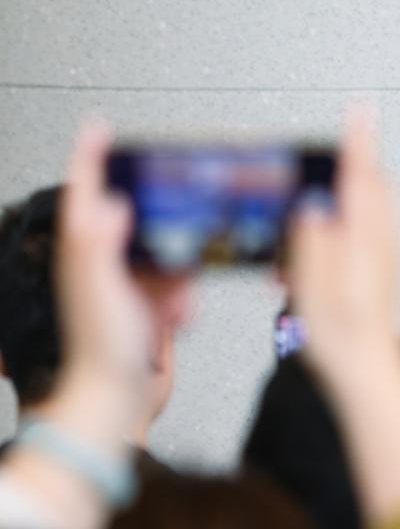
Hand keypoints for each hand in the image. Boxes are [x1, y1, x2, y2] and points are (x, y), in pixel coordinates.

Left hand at [53, 121, 187, 421]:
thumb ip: (98, 247)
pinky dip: (185, 294)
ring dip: (177, 272)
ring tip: (174, 299)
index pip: (85, 193)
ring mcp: (128, 282)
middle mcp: (104, 263)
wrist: (117, 400)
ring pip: (163, 251)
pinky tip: (179, 314)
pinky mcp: (151, 301)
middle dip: (161, 228)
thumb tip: (109, 202)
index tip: (98, 128)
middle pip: (132, 216)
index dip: (91, 156)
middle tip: (172, 230)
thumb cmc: (100, 351)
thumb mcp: (98, 292)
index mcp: (84, 253)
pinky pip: (178, 281)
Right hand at [287, 108, 399, 379]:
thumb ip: (314, 244)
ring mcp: (386, 251)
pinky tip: (333, 233)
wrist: (370, 366)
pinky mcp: (384, 265)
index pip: (361, 177)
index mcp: (363, 238)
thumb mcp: (314, 288)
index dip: (358, 142)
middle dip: (356, 161)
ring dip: (355, 188)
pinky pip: (373, 224)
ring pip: (374, 202)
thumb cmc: (341, 333)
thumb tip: (313, 207)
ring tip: (328, 193)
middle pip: (373, 184)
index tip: (360, 109)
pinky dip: (355, 215)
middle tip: (344, 140)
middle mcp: (381, 239)